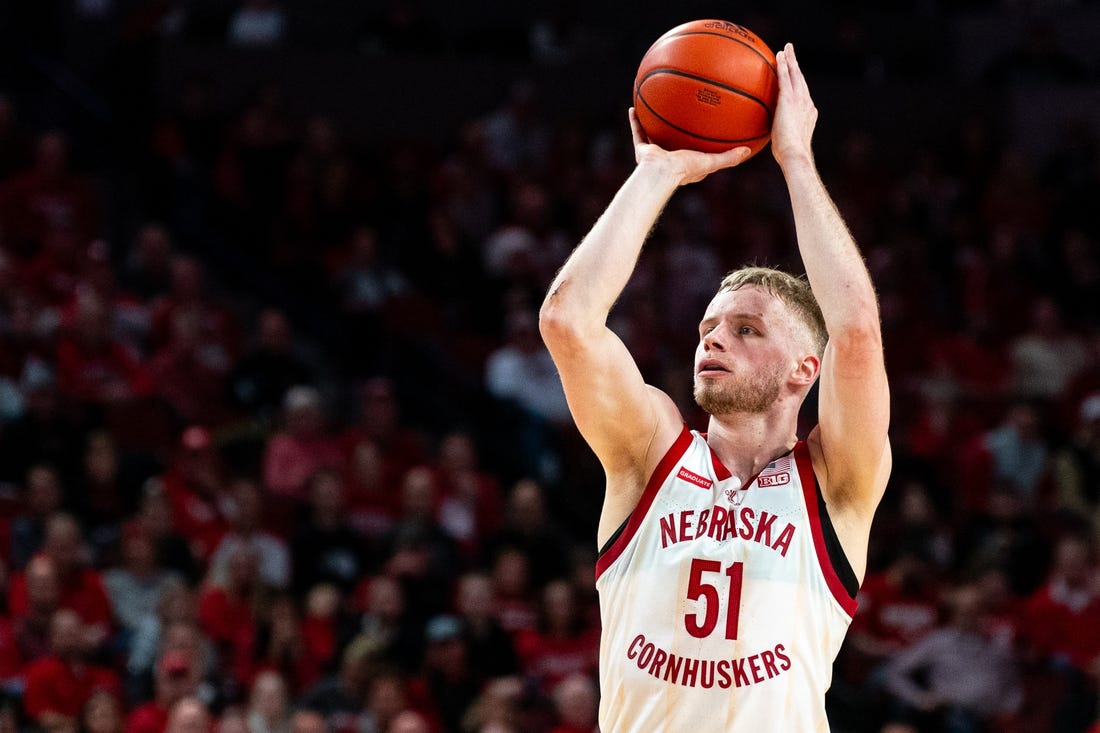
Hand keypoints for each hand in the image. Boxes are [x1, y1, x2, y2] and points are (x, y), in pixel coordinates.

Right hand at [629, 108, 750, 184]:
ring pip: (653, 134)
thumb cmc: (686, 169)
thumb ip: (729, 158)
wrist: (661, 172)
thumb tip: (748, 150)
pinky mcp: (642, 150)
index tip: (705, 132)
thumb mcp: (711, 162)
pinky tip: (634, 106)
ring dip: (653, 122)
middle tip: (680, 114)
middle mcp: (669, 157)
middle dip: (676, 130)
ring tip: (655, 105)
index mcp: (686, 164)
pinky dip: (635, 121)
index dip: (700, 144)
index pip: (694, 153)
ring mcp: (655, 153)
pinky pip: (637, 132)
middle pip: (673, 140)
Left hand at [770, 43, 817, 169]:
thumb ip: (779, 135)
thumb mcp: (784, 143)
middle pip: (800, 79)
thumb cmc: (788, 155)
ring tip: (786, 49)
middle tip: (791, 53)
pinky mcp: (790, 99)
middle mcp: (806, 103)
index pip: (801, 94)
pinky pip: (785, 78)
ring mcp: (800, 100)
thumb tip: (767, 139)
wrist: (795, 153)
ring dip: (790, 60)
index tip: (794, 75)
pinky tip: (778, 56)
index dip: (797, 82)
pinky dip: (783, 66)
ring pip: (795, 75)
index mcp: (807, 113)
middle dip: (795, 65)